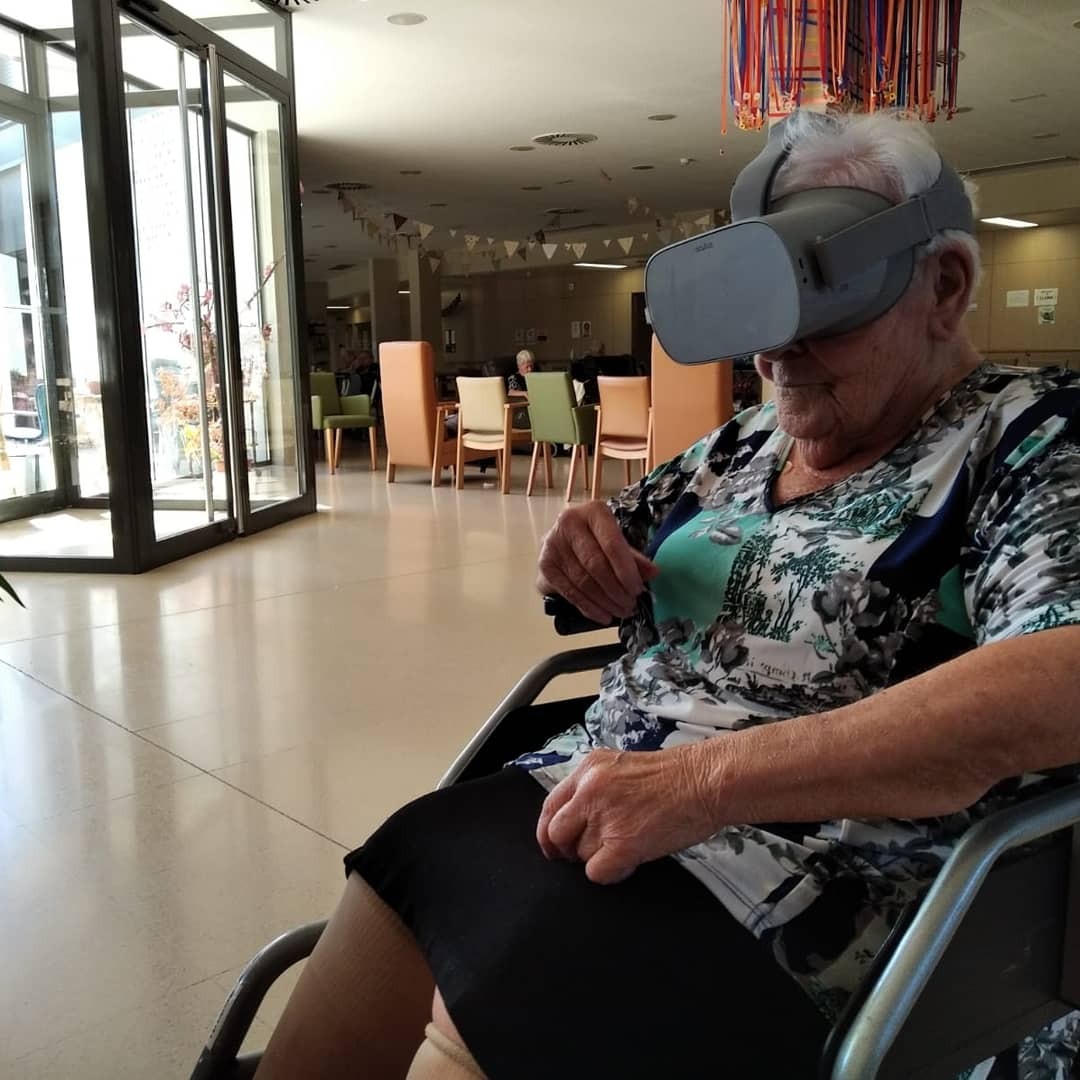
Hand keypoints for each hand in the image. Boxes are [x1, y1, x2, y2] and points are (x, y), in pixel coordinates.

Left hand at [535, 745, 723, 884]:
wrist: (705, 780)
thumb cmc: (675, 775)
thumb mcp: (622, 767)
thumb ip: (595, 788)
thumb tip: (578, 820)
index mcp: (588, 769)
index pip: (550, 806)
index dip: (549, 831)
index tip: (554, 845)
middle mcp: (589, 790)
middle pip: (556, 833)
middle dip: (566, 850)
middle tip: (586, 854)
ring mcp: (604, 817)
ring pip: (580, 855)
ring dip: (599, 859)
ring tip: (626, 847)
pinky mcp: (622, 844)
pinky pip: (596, 873)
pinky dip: (610, 873)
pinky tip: (629, 862)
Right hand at [536, 502, 657, 624]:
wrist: (562, 537)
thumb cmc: (594, 537)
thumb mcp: (615, 539)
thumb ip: (632, 556)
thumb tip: (653, 573)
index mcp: (593, 512)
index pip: (612, 544)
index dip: (626, 571)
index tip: (637, 589)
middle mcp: (568, 524)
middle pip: (596, 565)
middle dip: (616, 590)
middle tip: (630, 605)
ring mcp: (553, 545)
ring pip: (583, 581)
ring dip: (605, 601)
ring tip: (620, 611)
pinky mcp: (545, 565)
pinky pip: (570, 592)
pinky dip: (589, 607)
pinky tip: (602, 615)